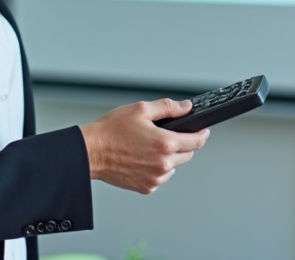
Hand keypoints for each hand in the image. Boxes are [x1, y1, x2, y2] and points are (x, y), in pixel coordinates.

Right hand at [79, 99, 209, 193]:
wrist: (91, 152)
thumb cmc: (111, 131)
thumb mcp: (140, 110)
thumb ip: (168, 107)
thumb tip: (186, 107)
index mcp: (165, 143)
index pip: (196, 142)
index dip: (202, 134)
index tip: (203, 131)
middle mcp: (163, 164)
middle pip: (187, 155)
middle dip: (183, 144)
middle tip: (166, 135)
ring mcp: (155, 178)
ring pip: (174, 167)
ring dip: (169, 157)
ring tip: (149, 146)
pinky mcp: (146, 187)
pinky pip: (160, 177)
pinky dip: (157, 168)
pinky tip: (142, 158)